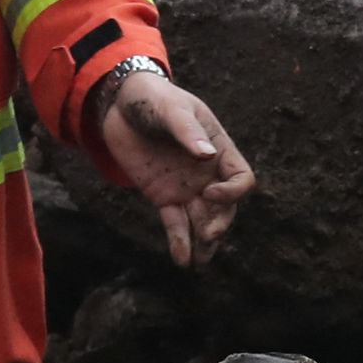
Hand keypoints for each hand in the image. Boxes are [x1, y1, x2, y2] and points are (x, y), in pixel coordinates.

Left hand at [95, 67, 255, 266]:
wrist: (120, 104)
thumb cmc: (153, 98)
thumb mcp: (171, 108)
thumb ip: (188, 131)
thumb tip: (207, 156)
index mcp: (219, 149)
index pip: (241, 178)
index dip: (233, 191)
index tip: (210, 192)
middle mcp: (207, 173)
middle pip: (226, 207)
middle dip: (219, 223)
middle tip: (207, 236)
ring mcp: (185, 187)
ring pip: (202, 221)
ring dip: (204, 242)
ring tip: (200, 263)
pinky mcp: (162, 196)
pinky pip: (175, 223)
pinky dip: (180, 241)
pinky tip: (181, 259)